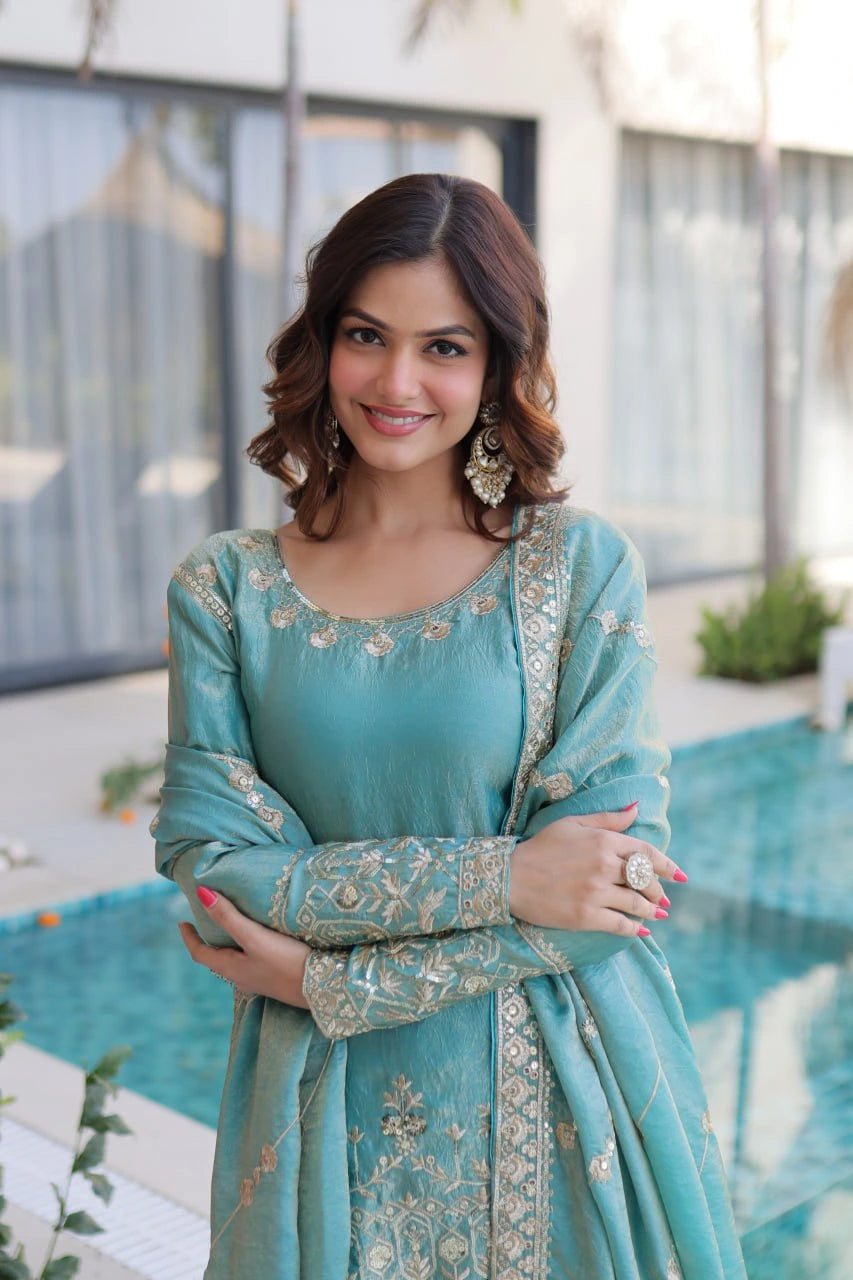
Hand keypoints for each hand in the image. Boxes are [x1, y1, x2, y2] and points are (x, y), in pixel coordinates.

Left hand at [178, 888, 311, 1007]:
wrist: (323, 989)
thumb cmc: (287, 963)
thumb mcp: (255, 938)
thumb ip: (229, 917)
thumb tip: (202, 893)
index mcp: (231, 968)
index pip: (200, 953)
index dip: (189, 938)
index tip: (181, 923)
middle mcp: (242, 976)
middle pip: (216, 956)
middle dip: (209, 938)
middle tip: (207, 917)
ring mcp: (259, 978)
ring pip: (235, 957)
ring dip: (229, 941)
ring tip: (231, 923)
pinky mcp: (276, 976)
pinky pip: (252, 958)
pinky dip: (247, 945)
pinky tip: (261, 937)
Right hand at [509, 803, 684, 937]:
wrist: (510, 876)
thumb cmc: (541, 847)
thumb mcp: (573, 824)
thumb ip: (607, 818)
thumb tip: (636, 808)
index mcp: (603, 840)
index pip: (646, 852)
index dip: (667, 865)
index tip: (681, 875)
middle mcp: (604, 865)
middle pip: (645, 879)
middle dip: (658, 890)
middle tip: (663, 898)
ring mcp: (596, 892)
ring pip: (637, 904)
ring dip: (651, 911)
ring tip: (657, 914)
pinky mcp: (586, 916)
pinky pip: (621, 925)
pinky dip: (635, 929)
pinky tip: (641, 931)